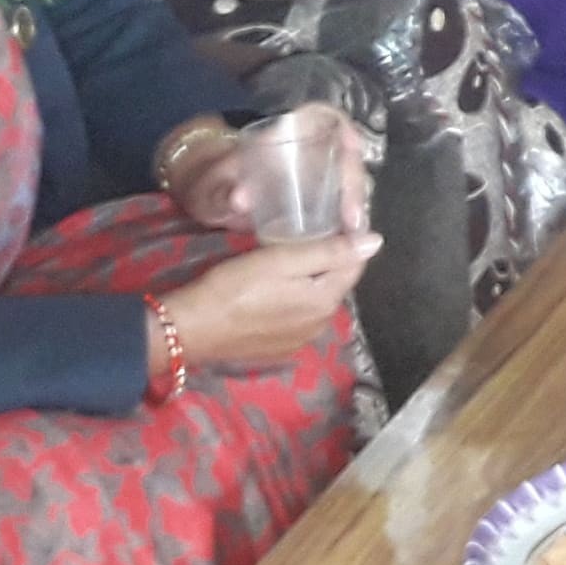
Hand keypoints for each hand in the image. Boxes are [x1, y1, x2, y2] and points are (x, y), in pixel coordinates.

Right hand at [156, 227, 379, 368]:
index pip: (354, 264)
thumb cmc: (232, 288)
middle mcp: (320, 325)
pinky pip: (298, 315)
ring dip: (312, 279)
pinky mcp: (279, 347)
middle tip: (310, 231)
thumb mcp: (279, 260)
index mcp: (325, 302)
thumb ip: (328, 251)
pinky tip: (276, 286)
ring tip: (293, 254)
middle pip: (336, 282)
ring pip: (317, 299)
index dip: (349, 239)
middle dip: (330, 258)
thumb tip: (376, 241)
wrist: (188, 329)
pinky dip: (295, 298)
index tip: (336, 217)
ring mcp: (300, 340)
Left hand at [167, 104, 374, 238]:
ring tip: (354, 233)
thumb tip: (241, 198)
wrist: (208, 203)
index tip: (353, 148)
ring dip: (357, 204)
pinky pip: (341, 201)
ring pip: (348, 180)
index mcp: (283, 137)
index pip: (324, 117)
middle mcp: (307, 151)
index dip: (344, 127)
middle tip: (352, 219)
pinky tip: (347, 238)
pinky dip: (348, 217)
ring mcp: (315, 175)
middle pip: (345, 154)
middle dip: (355, 184)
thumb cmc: (212, 186)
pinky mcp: (317, 199)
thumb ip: (222, 192)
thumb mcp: (211, 187)